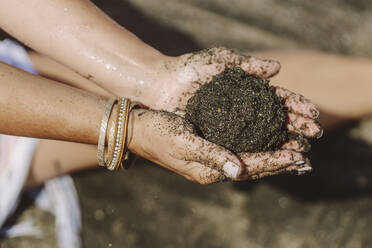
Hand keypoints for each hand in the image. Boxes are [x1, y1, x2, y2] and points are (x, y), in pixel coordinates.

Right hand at [128, 109, 311, 183]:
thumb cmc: (158, 133)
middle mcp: (214, 167)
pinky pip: (241, 148)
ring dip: (273, 155)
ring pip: (250, 158)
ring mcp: (213, 157)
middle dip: (280, 162)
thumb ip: (211, 156)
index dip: (274, 161)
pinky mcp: (211, 145)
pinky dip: (258, 145)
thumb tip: (238, 171)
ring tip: (295, 151)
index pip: (249, 168)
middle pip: (254, 167)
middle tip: (306, 158)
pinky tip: (269, 138)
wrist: (140, 127)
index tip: (297, 155)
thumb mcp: (183, 143)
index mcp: (208, 170)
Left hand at [153, 47, 321, 145]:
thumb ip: (246, 65)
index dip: (295, 105)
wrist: (159, 84)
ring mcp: (229, 126)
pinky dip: (258, 151)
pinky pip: (241, 146)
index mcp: (245, 91)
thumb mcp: (219, 62)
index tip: (313, 113)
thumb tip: (277, 70)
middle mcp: (241, 112)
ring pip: (261, 136)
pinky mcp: (216, 138)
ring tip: (301, 151)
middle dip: (295, 126)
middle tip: (315, 134)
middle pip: (274, 120)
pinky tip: (273, 156)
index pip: (277, 99)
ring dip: (282, 142)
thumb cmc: (187, 70)